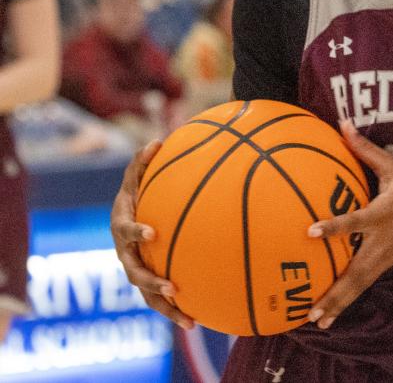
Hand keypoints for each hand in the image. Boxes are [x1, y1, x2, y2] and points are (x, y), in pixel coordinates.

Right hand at [111, 140, 194, 328]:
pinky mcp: (147, 281)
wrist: (127, 218)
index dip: (136, 231)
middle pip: (134, 272)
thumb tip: (156, 141)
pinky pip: (159, 299)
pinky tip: (200, 320)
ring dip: (166, 308)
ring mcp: (135, 269)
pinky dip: (176, 311)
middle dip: (152, 281)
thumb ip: (143, 162)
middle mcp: (125, 252)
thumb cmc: (136, 193)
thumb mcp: (136, 177)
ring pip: (146, 294)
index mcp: (121, 225)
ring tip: (189, 319)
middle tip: (172, 286)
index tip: (152, 233)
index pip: (125, 229)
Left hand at [305, 121, 392, 329]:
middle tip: (311, 310)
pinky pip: (367, 282)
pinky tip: (334, 312)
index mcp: (383, 213)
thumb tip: (341, 124)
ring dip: (340, 303)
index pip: (355, 221)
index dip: (335, 227)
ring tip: (317, 321)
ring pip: (361, 283)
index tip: (311, 232)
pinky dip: (350, 298)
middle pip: (357, 270)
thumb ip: (365, 148)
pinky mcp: (391, 261)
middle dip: (334, 292)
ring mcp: (389, 254)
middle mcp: (383, 239)